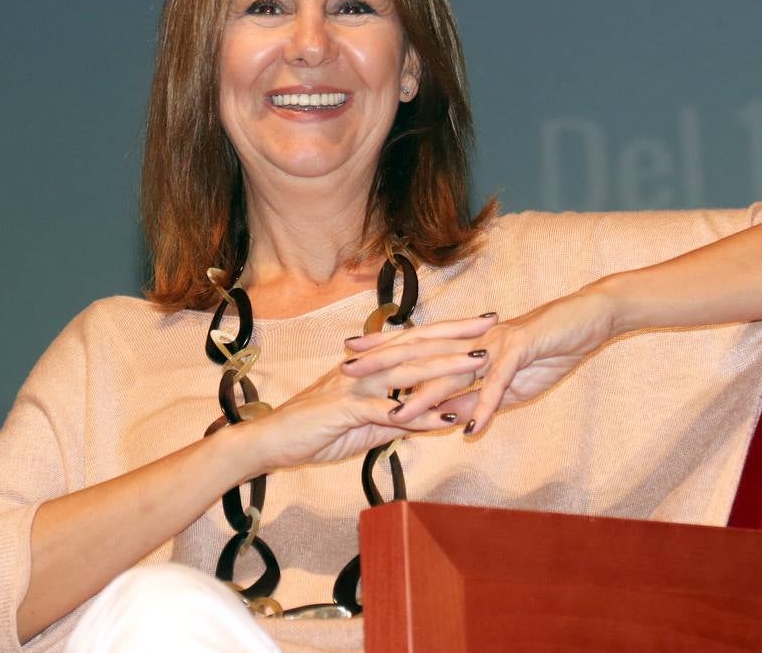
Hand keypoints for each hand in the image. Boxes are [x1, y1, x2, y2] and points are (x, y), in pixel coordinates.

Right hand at [242, 335, 489, 471]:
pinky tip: (447, 418)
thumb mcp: (364, 425)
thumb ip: (396, 418)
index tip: (482, 321)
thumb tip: (430, 418)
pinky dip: (420, 416)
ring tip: (479, 362)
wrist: (269, 441)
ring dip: (446, 367)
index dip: (449, 329)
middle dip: (457, 335)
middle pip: (417, 345)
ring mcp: (356, 386)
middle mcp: (365, 368)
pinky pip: (389, 412)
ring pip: (407, 372)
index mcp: (370, 365)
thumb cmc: (314, 431)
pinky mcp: (346, 410)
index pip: (416, 340)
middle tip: (492, 324)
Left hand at [340, 288, 618, 436]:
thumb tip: (446, 418)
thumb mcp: (506, 382)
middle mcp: (472, 340)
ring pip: (452, 372)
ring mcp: (494, 345)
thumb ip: (475, 398)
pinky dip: (484, 407)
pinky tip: (471, 430)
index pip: (414, 347)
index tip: (345, 360)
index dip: (379, 352)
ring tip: (397, 415)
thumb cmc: (547, 347)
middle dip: (380, 365)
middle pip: (419, 353)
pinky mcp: (519, 352)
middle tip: (344, 374)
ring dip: (425, 395)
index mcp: (465, 343)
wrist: (586, 320)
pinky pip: (498, 385)